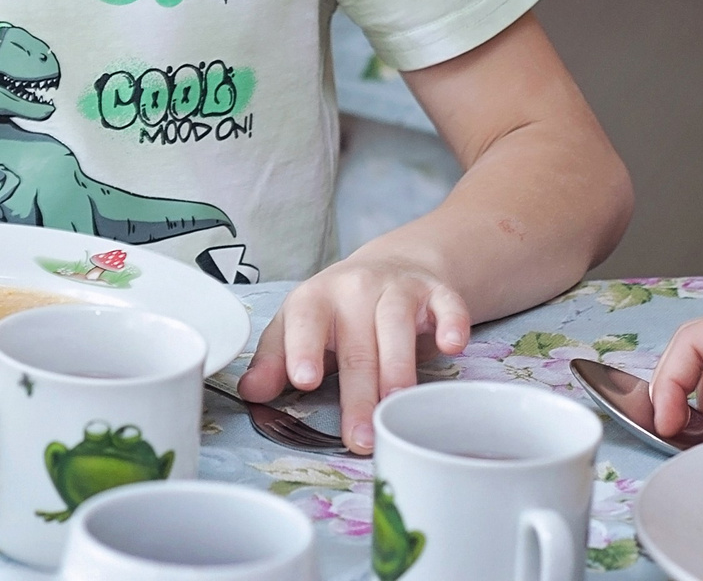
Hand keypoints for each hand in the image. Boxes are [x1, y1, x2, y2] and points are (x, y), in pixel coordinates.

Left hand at [236, 250, 470, 451]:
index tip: (303, 379)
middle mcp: (355, 290)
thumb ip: (275, 360)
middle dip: (359, 394)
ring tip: (396, 405)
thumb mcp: (297, 327)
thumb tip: (250, 393)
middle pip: (356, 345)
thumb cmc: (338, 311)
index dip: (303, 348)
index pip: (305, 322)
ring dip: (398, 369)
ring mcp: (397, 289)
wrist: (393, 264)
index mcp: (315, 300)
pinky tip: (452, 346)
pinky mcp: (436, 293)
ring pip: (397, 329)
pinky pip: (447, 305)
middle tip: (360, 438)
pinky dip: (452, 323)